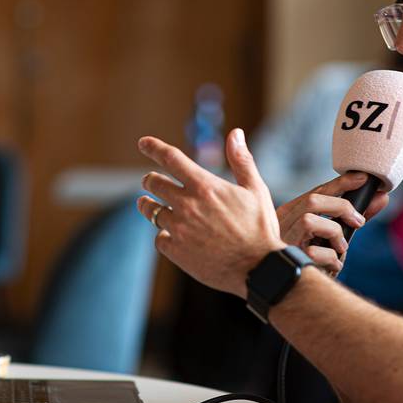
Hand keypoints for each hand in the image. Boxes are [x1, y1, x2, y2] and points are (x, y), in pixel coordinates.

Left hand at [137, 128, 285, 297]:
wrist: (258, 269)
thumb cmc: (260, 228)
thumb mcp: (256, 190)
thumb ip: (242, 161)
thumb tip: (236, 133)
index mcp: (205, 186)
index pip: (171, 159)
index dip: (154, 148)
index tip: (143, 143)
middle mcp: (187, 204)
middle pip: (154, 183)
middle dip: (150, 179)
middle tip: (150, 181)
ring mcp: (179, 228)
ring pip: (151, 211)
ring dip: (148, 205)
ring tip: (148, 204)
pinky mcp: (176, 251)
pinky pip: (160, 238)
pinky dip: (164, 235)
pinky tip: (171, 236)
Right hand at [276, 172, 389, 273]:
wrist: (297, 289)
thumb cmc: (315, 260)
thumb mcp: (335, 235)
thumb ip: (354, 216)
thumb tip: (382, 197)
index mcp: (290, 214)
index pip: (315, 192)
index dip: (340, 183)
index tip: (362, 177)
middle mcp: (282, 224)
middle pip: (312, 201)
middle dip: (341, 207)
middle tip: (359, 222)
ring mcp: (284, 241)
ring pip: (309, 220)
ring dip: (334, 232)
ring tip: (341, 247)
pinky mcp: (290, 260)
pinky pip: (314, 252)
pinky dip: (331, 258)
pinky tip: (334, 266)